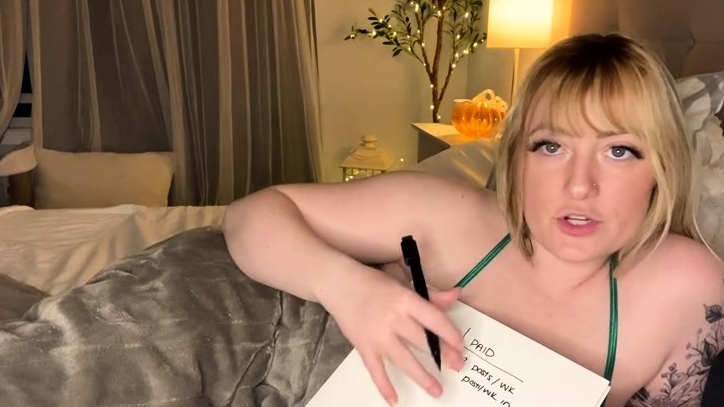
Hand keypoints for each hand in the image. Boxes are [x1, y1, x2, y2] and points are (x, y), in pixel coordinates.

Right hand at [320, 269, 464, 404]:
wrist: (339, 284)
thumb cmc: (373, 283)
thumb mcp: (403, 284)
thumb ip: (430, 296)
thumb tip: (455, 296)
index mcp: (406, 300)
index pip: (435, 320)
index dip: (451, 334)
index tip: (460, 345)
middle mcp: (393, 319)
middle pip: (424, 341)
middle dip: (443, 356)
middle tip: (457, 366)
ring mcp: (378, 335)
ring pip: (404, 360)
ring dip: (422, 376)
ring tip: (436, 390)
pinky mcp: (364, 346)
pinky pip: (376, 370)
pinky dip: (384, 385)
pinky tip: (394, 399)